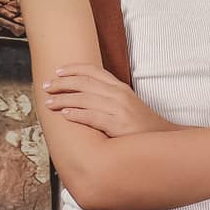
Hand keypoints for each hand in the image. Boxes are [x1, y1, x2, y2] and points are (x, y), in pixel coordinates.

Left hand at [41, 63, 170, 135]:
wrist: (163, 140)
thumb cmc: (143, 127)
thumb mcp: (128, 106)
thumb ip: (110, 98)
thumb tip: (87, 98)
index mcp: (120, 88)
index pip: (94, 71)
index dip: (73, 69)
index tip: (58, 71)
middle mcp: (118, 95)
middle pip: (84, 82)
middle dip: (62, 83)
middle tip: (46, 86)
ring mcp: (119, 109)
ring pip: (84, 98)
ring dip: (63, 99)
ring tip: (49, 102)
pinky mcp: (118, 125)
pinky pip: (92, 116)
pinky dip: (76, 114)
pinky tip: (64, 114)